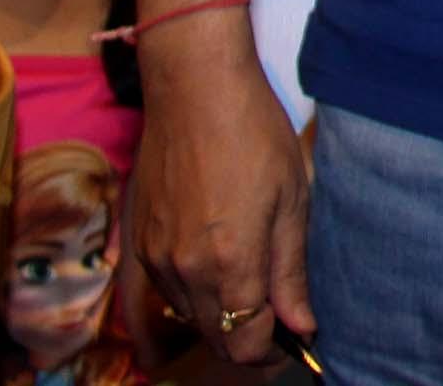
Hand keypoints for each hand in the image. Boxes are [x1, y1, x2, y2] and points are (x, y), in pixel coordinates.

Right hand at [133, 22, 315, 366]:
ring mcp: (157, 258)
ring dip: (223, 315)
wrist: (194, 90)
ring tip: (258, 286)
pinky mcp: (140, 242)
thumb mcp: (293, 199)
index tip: (296, 341)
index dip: (273, 352)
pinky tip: (223, 263)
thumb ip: (291, 271)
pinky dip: (197, 292)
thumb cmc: (254, 134)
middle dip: (250, 338)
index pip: (245, 342)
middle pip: (216, 336)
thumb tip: (302, 326)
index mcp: (230, 261)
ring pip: (191, 315)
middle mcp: (185, 270)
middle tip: (284, 320)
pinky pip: (168, 290)